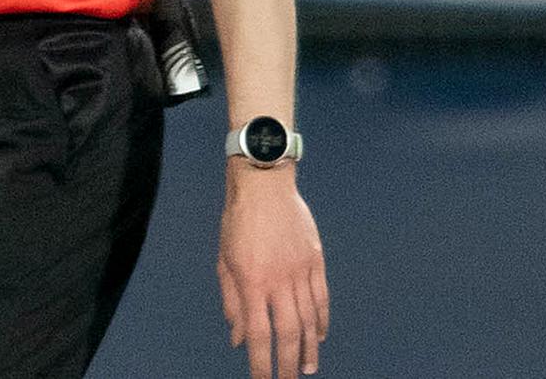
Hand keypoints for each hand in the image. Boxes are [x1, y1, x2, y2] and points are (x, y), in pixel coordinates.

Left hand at [218, 170, 328, 377]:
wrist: (264, 185)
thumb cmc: (237, 222)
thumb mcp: (223, 260)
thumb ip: (231, 301)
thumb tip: (237, 338)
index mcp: (251, 281)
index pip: (258, 334)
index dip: (261, 362)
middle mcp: (279, 280)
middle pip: (288, 333)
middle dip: (287, 363)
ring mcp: (301, 271)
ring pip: (309, 320)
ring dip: (309, 348)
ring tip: (307, 368)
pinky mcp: (315, 262)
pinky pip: (321, 299)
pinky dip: (321, 321)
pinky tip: (319, 337)